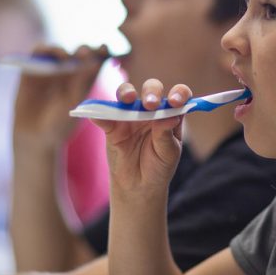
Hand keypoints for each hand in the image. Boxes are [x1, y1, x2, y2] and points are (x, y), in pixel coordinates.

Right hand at [12, 44, 107, 149]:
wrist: (36, 136)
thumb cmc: (60, 123)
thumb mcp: (74, 102)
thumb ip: (83, 82)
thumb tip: (95, 62)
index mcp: (85, 78)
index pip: (96, 59)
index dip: (101, 51)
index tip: (105, 49)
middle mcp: (69, 70)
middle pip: (78, 52)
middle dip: (83, 50)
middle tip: (85, 53)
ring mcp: (51, 68)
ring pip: (58, 50)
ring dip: (62, 49)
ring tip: (65, 57)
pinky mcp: (33, 67)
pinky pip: (38, 52)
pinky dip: (43, 50)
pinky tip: (48, 57)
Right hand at [92, 80, 190, 195]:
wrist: (139, 185)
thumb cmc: (159, 166)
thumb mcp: (168, 153)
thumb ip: (166, 134)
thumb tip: (171, 116)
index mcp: (170, 113)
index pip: (178, 95)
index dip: (179, 93)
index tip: (175, 101)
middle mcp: (151, 109)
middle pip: (151, 89)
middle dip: (151, 92)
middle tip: (151, 104)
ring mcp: (130, 115)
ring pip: (126, 94)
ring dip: (126, 92)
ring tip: (128, 99)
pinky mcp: (112, 126)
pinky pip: (104, 116)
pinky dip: (99, 113)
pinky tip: (96, 114)